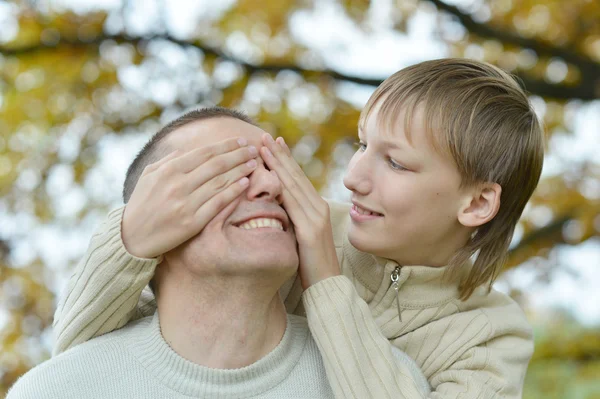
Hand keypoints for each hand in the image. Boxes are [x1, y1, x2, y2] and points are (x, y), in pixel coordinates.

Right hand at [122, 137, 257, 257]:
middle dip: (239, 154)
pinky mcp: (192, 222)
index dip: (226, 145)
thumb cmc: (142, 203)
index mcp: (169, 170)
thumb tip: (186, 149)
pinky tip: (245, 183)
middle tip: (254, 149)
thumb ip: (168, 160)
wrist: (132, 237)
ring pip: (220, 182)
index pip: (205, 153)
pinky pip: (218, 203)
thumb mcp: (148, 176)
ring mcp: (186, 204)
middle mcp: (178, 185)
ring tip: (254, 163)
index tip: (242, 140)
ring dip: (240, 171)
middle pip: (217, 165)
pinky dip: (233, 192)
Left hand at [260, 134, 339, 289]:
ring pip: (292, 184)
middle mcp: (318, 207)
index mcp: (315, 208)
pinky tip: (269, 175)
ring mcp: (315, 217)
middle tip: (264, 135)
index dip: (284, 159)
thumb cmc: (311, 265)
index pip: (297, 178)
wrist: (327, 286)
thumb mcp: (299, 236)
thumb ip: (291, 218)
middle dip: (279, 154)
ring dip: (277, 163)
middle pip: (295, 175)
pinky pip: (292, 203)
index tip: (272, 142)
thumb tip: (273, 206)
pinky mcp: (310, 229)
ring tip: (264, 147)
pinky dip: (280, 186)